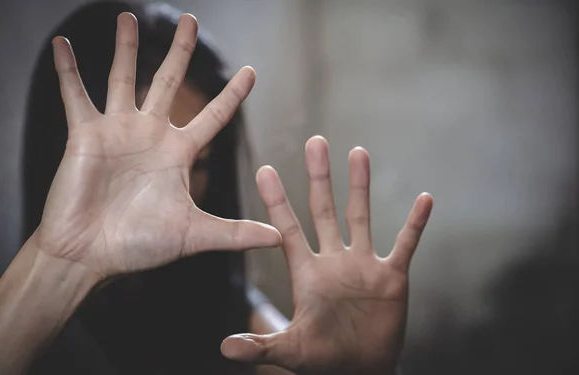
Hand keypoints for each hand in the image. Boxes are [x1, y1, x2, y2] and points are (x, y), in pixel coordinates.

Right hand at [33, 13, 279, 278]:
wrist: (89, 256)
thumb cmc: (139, 246)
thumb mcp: (193, 234)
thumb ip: (235, 233)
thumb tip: (279, 239)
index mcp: (178, 154)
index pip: (213, 116)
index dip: (233, 94)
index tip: (251, 71)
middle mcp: (150, 135)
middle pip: (169, 82)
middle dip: (180, 51)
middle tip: (190, 19)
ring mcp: (117, 131)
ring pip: (123, 78)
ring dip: (125, 48)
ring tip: (128, 16)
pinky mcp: (86, 135)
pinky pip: (75, 95)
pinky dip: (68, 71)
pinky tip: (62, 43)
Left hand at [222, 136, 432, 374]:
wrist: (361, 368)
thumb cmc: (323, 358)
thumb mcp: (290, 350)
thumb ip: (262, 346)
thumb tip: (224, 348)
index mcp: (306, 272)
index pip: (287, 229)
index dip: (276, 201)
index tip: (265, 168)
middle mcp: (333, 260)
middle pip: (324, 210)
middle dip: (319, 177)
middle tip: (315, 141)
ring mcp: (363, 265)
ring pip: (361, 216)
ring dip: (360, 186)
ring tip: (358, 151)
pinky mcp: (392, 276)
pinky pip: (406, 244)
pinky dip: (416, 224)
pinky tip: (425, 199)